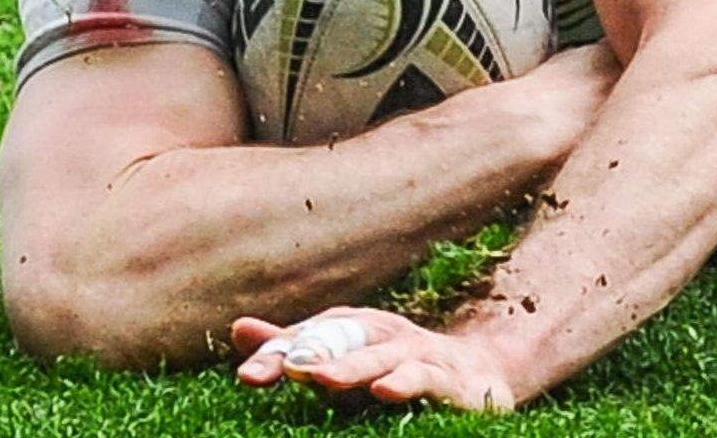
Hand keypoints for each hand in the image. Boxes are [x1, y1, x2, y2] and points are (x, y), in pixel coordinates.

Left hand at [233, 307, 515, 412]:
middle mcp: (382, 335)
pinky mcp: (445, 379)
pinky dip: (404, 382)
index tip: (247, 376)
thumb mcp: (345, 357)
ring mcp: (415, 354)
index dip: (277, 355)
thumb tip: (238, 327)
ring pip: (378, 359)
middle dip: (308, 355)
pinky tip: (384, 390)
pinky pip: (423, 378)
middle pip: (339, 342)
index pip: (308, 338)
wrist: (479, 373)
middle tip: (276, 370)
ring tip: (319, 377)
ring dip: (349, 367)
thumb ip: (294, 347)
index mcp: (353, 328)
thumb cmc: (397, 367)